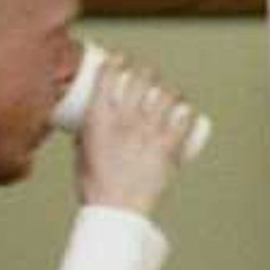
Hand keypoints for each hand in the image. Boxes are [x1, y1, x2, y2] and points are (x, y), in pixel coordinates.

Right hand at [74, 55, 202, 216]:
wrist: (118, 209)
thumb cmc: (96, 186)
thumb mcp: (82, 153)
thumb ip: (87, 134)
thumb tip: (90, 121)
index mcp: (98, 119)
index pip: (108, 76)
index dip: (117, 61)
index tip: (121, 59)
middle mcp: (125, 119)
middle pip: (142, 77)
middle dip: (146, 70)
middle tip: (147, 76)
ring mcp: (149, 131)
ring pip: (167, 93)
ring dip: (169, 90)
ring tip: (169, 95)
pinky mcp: (170, 144)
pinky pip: (186, 117)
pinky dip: (188, 112)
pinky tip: (186, 112)